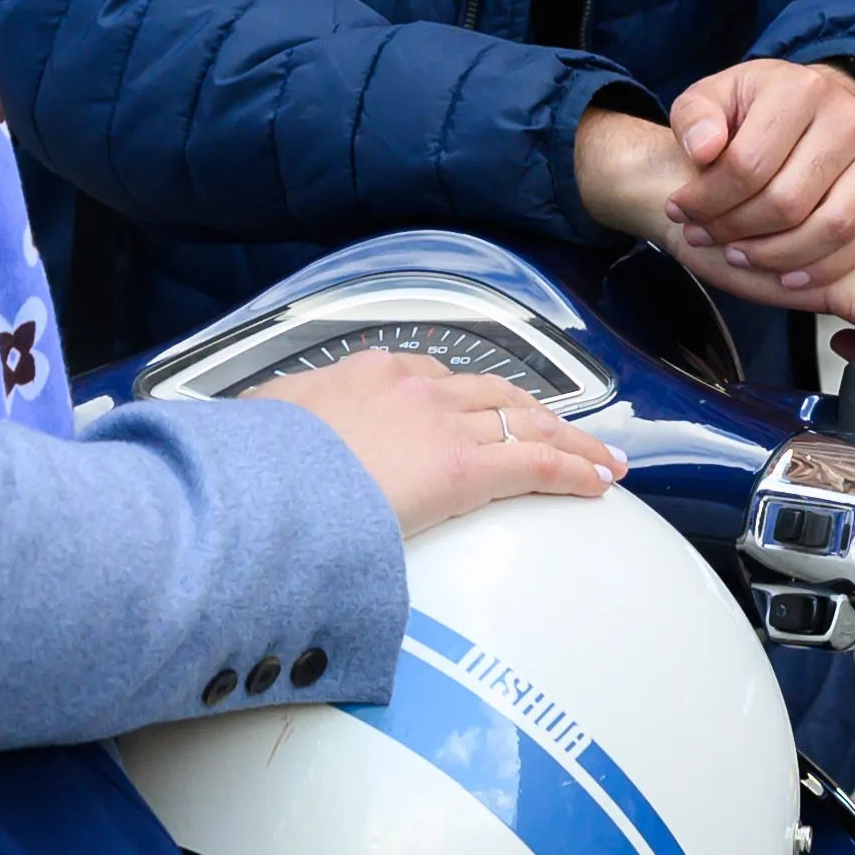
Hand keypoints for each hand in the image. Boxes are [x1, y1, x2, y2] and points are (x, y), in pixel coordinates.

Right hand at [247, 349, 624, 539]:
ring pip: (528, 422)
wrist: (274, 482)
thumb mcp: (259, 421)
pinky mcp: (466, 469)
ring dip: (570, 439)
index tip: (482, 410)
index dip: (469, 396)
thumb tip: (253, 424)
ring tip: (601, 457)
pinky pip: (536, 463)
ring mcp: (445, 424)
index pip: (435, 377)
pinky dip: (575, 469)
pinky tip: (600, 480)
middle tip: (562, 427)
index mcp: (369, 373)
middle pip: (494, 393)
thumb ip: (272, 418)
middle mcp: (416, 388)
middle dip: (534, 410)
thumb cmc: (259, 462)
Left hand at [574, 59, 854, 310]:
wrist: (822, 109)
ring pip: (830, 229)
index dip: (707, 200)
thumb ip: (695, 117)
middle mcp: (853, 117)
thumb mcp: (716, 98)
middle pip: (788, 202)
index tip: (680, 211)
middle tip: (705, 237)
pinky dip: (821, 268)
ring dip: (776, 256)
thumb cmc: (761, 109)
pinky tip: (786, 272)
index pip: (747, 164)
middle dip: (736, 230)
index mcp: (802, 90)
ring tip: (740, 255)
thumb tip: (702, 149)